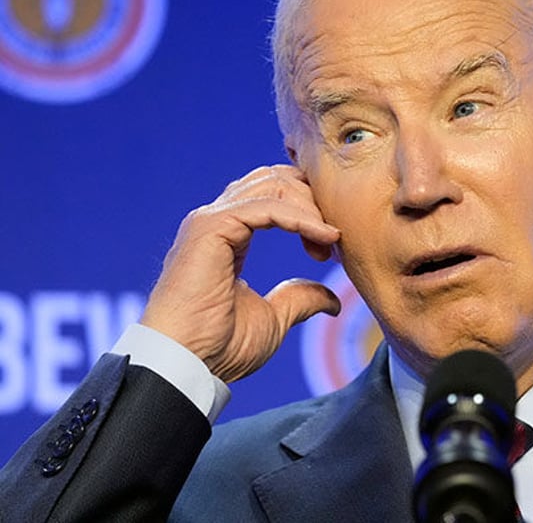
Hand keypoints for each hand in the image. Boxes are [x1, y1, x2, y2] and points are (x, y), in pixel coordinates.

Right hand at [140, 165, 340, 382]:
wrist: (188, 365)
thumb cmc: (219, 347)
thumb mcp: (274, 319)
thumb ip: (300, 299)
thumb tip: (332, 299)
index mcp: (227, 234)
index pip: (274, 194)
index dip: (309, 210)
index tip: (329, 246)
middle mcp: (217, 219)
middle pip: (276, 179)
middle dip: (312, 200)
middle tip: (333, 238)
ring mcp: (211, 220)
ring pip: (273, 185)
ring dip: (309, 207)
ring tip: (329, 238)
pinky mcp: (211, 227)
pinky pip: (267, 206)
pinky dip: (301, 217)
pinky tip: (323, 236)